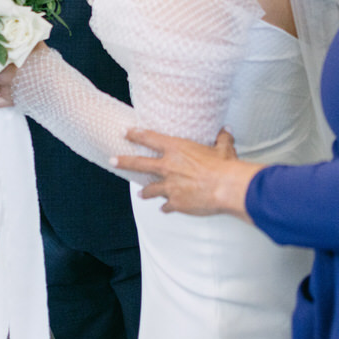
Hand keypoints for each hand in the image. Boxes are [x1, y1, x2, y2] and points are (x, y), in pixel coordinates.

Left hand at [116, 129, 261, 219]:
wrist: (226, 188)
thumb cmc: (224, 166)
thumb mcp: (224, 148)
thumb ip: (222, 138)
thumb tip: (226, 129)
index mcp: (177, 149)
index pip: (150, 138)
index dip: (135, 134)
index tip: (125, 132)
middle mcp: (168, 166)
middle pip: (139, 163)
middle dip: (123, 162)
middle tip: (112, 161)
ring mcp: (170, 186)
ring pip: (150, 189)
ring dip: (145, 192)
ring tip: (140, 194)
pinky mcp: (175, 203)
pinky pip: (166, 206)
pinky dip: (166, 207)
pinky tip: (165, 209)